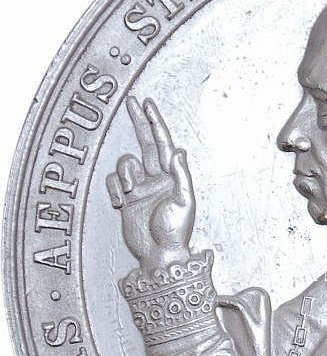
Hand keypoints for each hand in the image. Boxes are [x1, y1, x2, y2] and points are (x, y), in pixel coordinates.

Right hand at [107, 96, 195, 272]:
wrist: (159, 254)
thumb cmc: (175, 231)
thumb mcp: (184, 202)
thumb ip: (181, 175)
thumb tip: (179, 150)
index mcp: (173, 176)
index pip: (163, 143)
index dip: (155, 123)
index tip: (147, 104)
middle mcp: (157, 178)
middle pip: (145, 142)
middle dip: (139, 121)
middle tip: (132, 101)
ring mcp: (140, 187)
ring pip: (125, 164)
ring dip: (124, 174)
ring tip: (129, 192)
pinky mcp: (125, 198)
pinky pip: (114, 181)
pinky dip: (113, 188)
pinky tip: (119, 201)